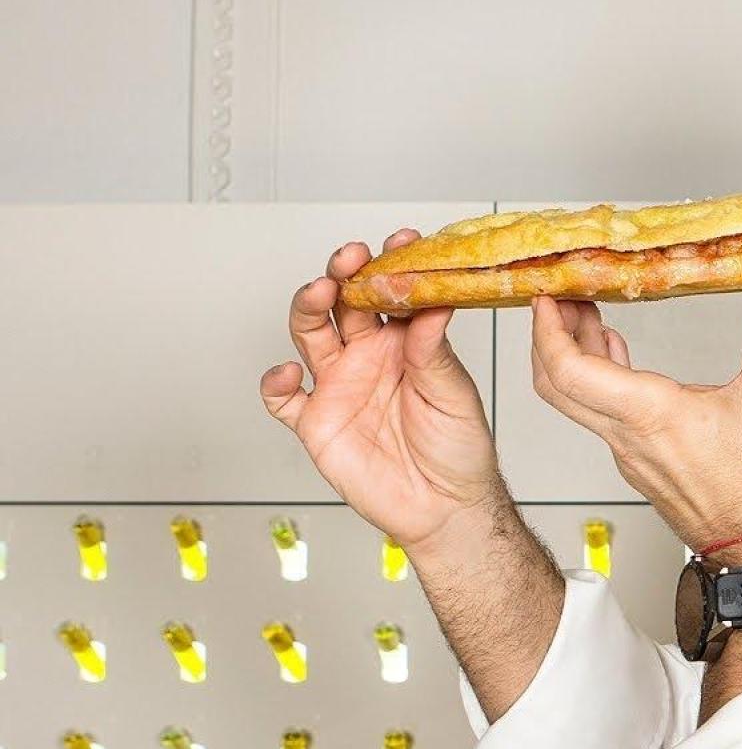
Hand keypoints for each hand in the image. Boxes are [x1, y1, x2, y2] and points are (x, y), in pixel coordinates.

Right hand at [260, 230, 499, 550]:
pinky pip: (283, 399)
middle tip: (350, 258)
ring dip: (308, 308)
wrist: (444, 507)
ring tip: (318, 292)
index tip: (403, 242)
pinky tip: (287, 373)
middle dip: (344, 273)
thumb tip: (434, 301)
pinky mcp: (316, 422)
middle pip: (343, 302)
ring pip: (310, 334)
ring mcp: (338, 385)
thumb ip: (434, 350)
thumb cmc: (459, 448)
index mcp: (405, 341)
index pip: (393, 291)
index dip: (393, 265)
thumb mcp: (454, 393)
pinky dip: (276, 383)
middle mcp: (367, 355)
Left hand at [529, 287, 741, 551]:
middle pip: (556, 385)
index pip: (569, 371)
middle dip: (549, 336)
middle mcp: (627, 437)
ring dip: (572, 357)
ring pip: (576, 401)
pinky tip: (614, 357)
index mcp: (650, 414)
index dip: (548, 330)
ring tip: (585, 317)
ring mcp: (628, 455)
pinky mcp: (638, 465)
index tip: (547, 299)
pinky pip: (600, 417)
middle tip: (559, 299)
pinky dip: (596, 380)